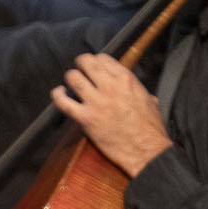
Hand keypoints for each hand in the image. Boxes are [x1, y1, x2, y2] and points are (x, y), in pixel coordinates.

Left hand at [50, 53, 171, 178]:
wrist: (146, 149)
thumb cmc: (150, 128)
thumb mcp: (149, 100)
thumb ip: (140, 92)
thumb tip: (142, 94)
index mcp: (126, 79)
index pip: (103, 59)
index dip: (95, 61)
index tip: (93, 68)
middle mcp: (110, 86)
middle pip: (86, 63)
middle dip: (80, 64)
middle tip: (79, 70)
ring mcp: (97, 102)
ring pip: (73, 78)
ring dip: (70, 78)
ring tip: (70, 81)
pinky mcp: (86, 119)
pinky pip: (63, 102)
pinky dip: (57, 95)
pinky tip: (58, 93)